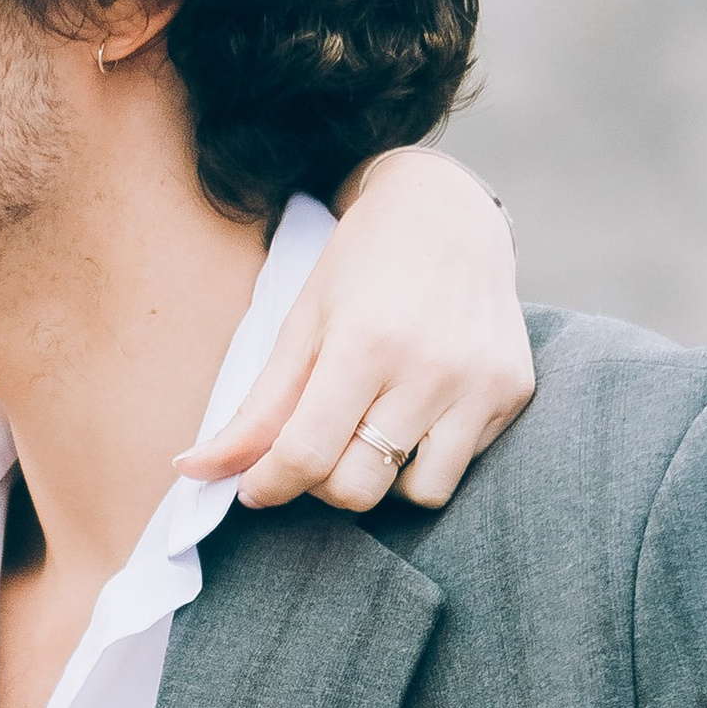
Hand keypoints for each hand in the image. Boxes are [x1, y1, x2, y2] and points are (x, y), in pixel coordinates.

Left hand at [178, 146, 530, 514]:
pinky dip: (428, 457)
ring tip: (371, 432)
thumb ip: (256, 408)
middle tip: (319, 447)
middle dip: (325, 482)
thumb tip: (194, 471)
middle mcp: (430, 367)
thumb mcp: (301, 325)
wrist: (449, 213)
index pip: (306, 455)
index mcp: (365, 343)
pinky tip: (418, 412)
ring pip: (418, 494)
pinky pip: (461, 466)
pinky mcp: (512, 391)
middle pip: (359, 487)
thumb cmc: (364, 268)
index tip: (257, 485)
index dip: (270, 484)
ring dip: (383, 478)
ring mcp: (479, 382)